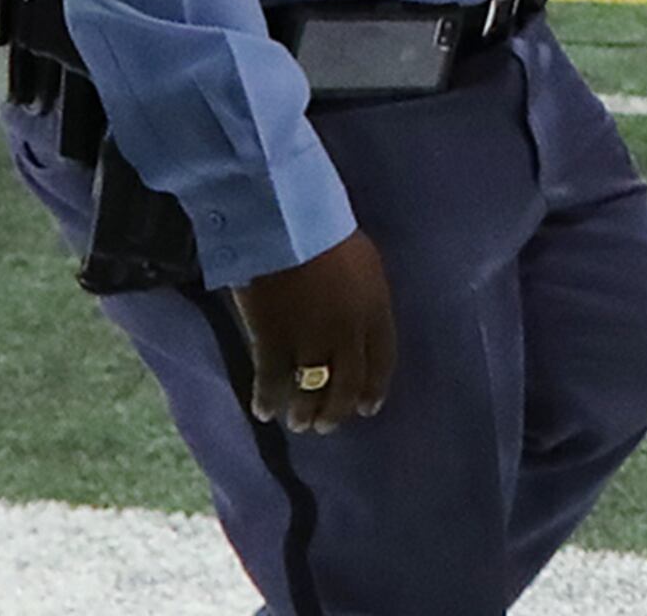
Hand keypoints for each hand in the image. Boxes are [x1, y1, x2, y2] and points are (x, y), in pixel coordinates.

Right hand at [230, 232, 395, 432]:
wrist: (285, 220)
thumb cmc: (324, 229)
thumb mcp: (363, 261)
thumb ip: (364, 295)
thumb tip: (359, 319)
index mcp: (376, 309)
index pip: (382, 360)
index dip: (374, 388)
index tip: (366, 408)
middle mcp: (349, 333)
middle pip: (348, 384)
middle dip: (338, 410)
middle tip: (327, 425)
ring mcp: (311, 340)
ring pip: (312, 391)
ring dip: (305, 413)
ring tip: (298, 424)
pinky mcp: (274, 341)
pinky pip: (273, 382)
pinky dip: (268, 400)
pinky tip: (263, 412)